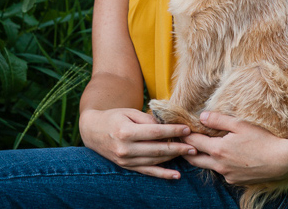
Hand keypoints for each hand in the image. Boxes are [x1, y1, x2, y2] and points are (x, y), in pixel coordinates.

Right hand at [79, 108, 196, 178]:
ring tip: (188, 154)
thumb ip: (147, 119)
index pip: (154, 132)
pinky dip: (162, 174)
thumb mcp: (129, 112)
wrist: (93, 131)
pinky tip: (176, 175)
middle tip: (194, 145)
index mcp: (126, 132)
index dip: (172, 131)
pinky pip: (147, 171)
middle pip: (157, 149)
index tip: (186, 129)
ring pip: (154, 161)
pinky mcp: (127, 167)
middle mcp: (126, 148)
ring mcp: (126, 160)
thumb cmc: (113, 117)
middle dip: (177, 147)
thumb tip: (165, 125)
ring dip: (173, 159)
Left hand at [181, 111, 287, 185]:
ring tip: (197, 147)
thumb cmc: (262, 140)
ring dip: (201, 157)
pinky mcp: (236, 181)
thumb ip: (218, 120)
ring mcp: (227, 175)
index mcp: (218, 150)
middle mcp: (219, 165)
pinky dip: (216, 163)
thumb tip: (201, 116)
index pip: (194, 141)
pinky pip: (221, 172)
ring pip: (208, 166)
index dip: (184, 134)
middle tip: (179, 141)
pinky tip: (221, 156)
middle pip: (195, 158)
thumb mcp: (239, 124)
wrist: (281, 161)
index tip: (177, 129)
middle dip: (185, 150)